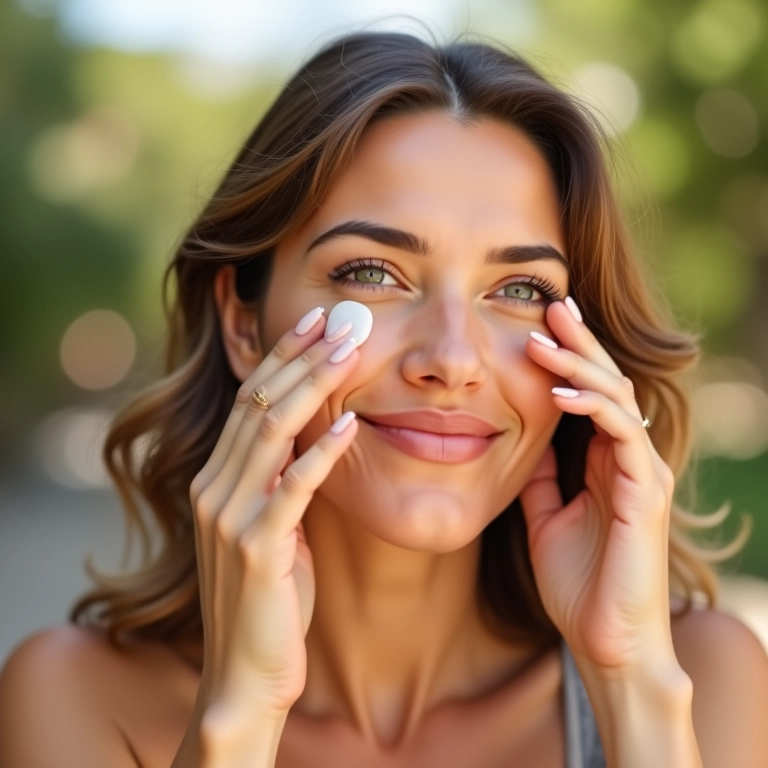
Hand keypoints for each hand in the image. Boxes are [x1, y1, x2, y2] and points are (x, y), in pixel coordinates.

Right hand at [188, 307, 361, 718]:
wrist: (246, 672)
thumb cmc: (269, 598)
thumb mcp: (272, 528)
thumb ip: (280, 482)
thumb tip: (315, 437)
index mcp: (216, 479)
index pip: (250, 401)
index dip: (281, 357)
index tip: (316, 321)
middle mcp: (213, 488)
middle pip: (259, 404)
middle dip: (301, 357)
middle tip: (341, 319)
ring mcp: (229, 517)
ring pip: (271, 432)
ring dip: (313, 387)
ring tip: (350, 350)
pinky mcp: (255, 548)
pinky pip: (292, 487)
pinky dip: (322, 453)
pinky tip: (351, 425)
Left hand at [519, 299, 676, 670]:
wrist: (604, 642)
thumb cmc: (578, 583)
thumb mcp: (544, 517)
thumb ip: (539, 478)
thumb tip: (520, 440)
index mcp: (603, 462)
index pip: (589, 394)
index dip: (568, 358)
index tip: (537, 325)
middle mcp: (627, 459)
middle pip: (606, 383)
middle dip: (578, 342)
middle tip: (550, 304)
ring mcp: (640, 472)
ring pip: (616, 399)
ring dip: (578, 364)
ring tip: (542, 337)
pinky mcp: (645, 491)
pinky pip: (620, 434)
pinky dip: (591, 407)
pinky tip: (558, 392)